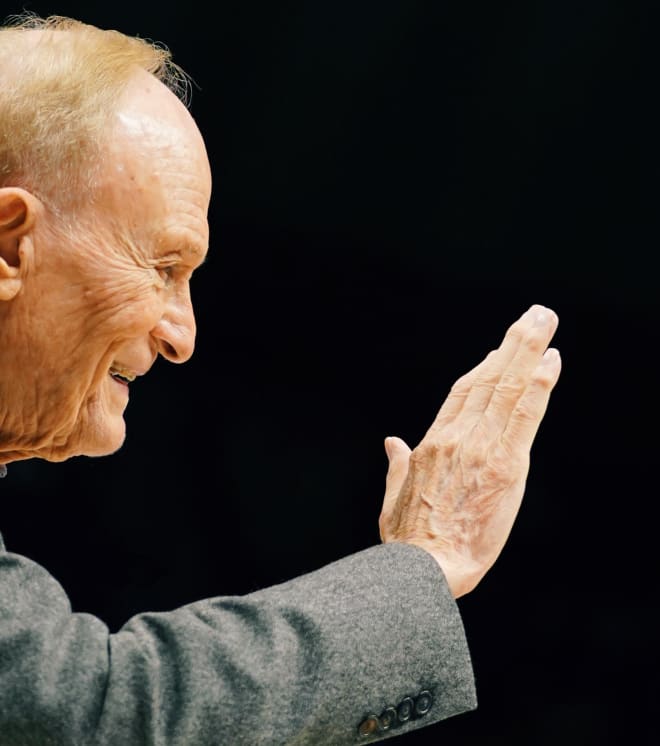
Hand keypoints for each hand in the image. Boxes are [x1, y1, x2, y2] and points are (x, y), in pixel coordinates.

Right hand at [379, 304, 560, 597]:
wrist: (423, 568)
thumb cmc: (407, 540)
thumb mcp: (393, 497)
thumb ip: (397, 465)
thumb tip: (391, 441)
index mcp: (432, 444)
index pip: (463, 393)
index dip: (485, 368)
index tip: (502, 350)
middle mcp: (457, 437)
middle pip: (488, 379)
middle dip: (513, 344)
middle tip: (535, 314)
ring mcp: (481, 447)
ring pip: (508, 388)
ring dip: (529, 350)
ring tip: (545, 321)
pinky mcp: (506, 466)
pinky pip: (525, 416)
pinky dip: (539, 386)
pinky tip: (552, 362)